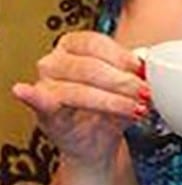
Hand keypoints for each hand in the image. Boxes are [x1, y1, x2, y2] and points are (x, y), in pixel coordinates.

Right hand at [12, 31, 147, 169]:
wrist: (99, 140)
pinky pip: (41, 102)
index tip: (143, 71)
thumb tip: (149, 66)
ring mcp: (46, 85)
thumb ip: (135, 73)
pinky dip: (36, 98)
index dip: (122, 57)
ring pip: (79, 90)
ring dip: (112, 101)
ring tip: (135, 109)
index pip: (97, 44)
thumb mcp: (127, 85)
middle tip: (145, 93)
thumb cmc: (112, 105)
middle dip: (122, 82)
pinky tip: (28, 92)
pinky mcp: (43, 112)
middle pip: (90, 67)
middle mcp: (56, 61)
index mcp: (76, 45)